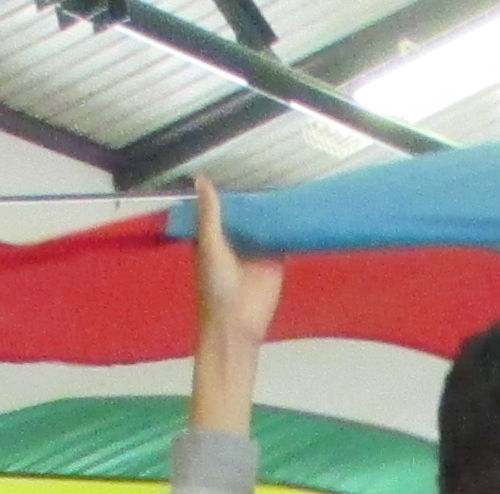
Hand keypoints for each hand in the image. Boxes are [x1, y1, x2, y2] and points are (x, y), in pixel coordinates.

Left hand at [191, 179, 281, 354]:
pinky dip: (289, 225)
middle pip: (247, 212)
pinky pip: (283, 238)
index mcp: (214, 235)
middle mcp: (236, 239)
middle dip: (255, 196)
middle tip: (267, 165)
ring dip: (272, 208)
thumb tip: (202, 178)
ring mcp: (257, 249)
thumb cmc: (216, 286)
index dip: (228, 190)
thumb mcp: (210, 244)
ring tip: (285, 179)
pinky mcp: (276, 259)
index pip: (222, 207)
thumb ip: (209, 213)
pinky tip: (297, 206)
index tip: (234, 165)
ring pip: (265, 222)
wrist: (237, 322)